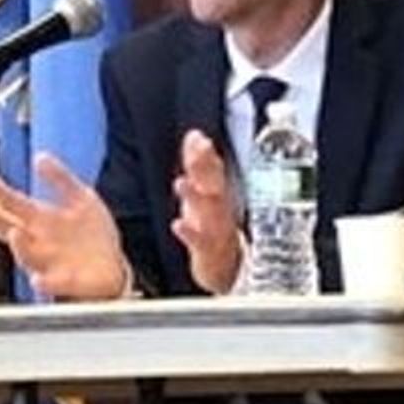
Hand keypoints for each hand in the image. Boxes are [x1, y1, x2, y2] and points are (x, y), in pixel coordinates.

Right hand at [0, 153, 127, 299]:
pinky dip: (43, 282)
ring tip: (14, 234)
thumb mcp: (81, 199)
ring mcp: (49, 262)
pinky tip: (37, 279)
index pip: (13, 203)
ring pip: (26, 256)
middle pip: (13, 230)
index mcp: (41, 220)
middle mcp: (39, 241)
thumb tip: (39, 156)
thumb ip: (61, 179)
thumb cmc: (92, 235)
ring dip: (19, 246)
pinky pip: (50, 283)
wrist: (113, 267)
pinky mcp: (64, 281)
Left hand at [169, 129, 241, 293]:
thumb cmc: (213, 227)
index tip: (196, 136)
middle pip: (214, 185)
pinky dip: (190, 233)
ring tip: (182, 182)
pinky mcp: (209, 252)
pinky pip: (200, 243)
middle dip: (205, 166)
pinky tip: (177, 224)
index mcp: (218, 194)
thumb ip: (199, 166)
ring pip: (210, 212)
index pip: (213, 169)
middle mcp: (220, 209)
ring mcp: (216, 230)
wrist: (226, 268)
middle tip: (199, 148)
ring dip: (196, 196)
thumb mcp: (206, 194)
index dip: (204, 153)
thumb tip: (194, 135)